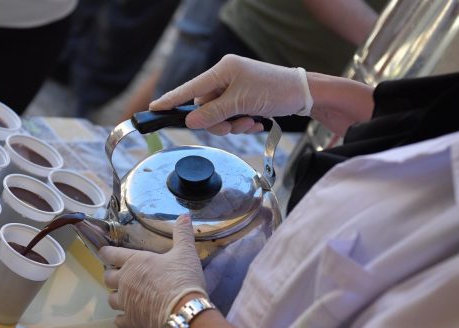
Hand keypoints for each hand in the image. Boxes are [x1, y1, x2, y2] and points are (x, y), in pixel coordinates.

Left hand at [100, 215, 206, 327]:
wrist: (184, 310)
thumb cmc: (182, 278)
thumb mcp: (185, 252)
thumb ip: (182, 233)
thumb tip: (185, 215)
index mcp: (135, 262)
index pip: (112, 254)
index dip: (106, 252)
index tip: (103, 251)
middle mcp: (126, 281)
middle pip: (107, 278)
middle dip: (111, 275)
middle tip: (117, 274)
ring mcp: (127, 302)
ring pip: (111, 299)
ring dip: (115, 296)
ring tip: (121, 295)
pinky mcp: (132, 320)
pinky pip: (120, 321)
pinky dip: (121, 319)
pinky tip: (124, 318)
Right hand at [149, 54, 312, 134]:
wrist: (304, 94)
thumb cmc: (275, 90)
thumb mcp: (241, 103)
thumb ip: (213, 113)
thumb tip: (190, 122)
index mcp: (222, 71)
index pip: (190, 88)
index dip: (171, 100)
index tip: (154, 108)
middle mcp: (225, 78)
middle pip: (204, 108)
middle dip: (218, 122)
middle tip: (234, 125)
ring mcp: (234, 89)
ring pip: (218, 116)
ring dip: (232, 125)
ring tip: (250, 122)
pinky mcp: (243, 99)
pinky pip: (231, 117)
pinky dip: (241, 124)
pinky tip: (256, 122)